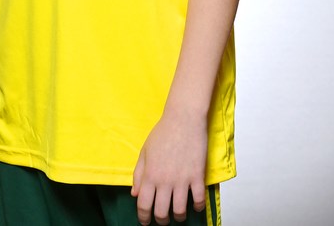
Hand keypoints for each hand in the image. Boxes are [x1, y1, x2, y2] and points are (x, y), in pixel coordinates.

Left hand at [131, 109, 206, 224]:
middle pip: (161, 213)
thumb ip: (138, 174)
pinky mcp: (197, 176)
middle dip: (161, 220)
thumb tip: (134, 194)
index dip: (143, 217)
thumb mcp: (145, 152)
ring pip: (180, 211)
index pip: (143, 204)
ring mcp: (182, 179)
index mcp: (150, 175)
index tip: (145, 221)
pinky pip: (198, 200)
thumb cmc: (163, 133)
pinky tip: (196, 205)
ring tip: (178, 214)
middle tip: (163, 219)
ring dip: (179, 216)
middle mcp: (165, 180)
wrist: (183, 118)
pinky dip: (198, 207)